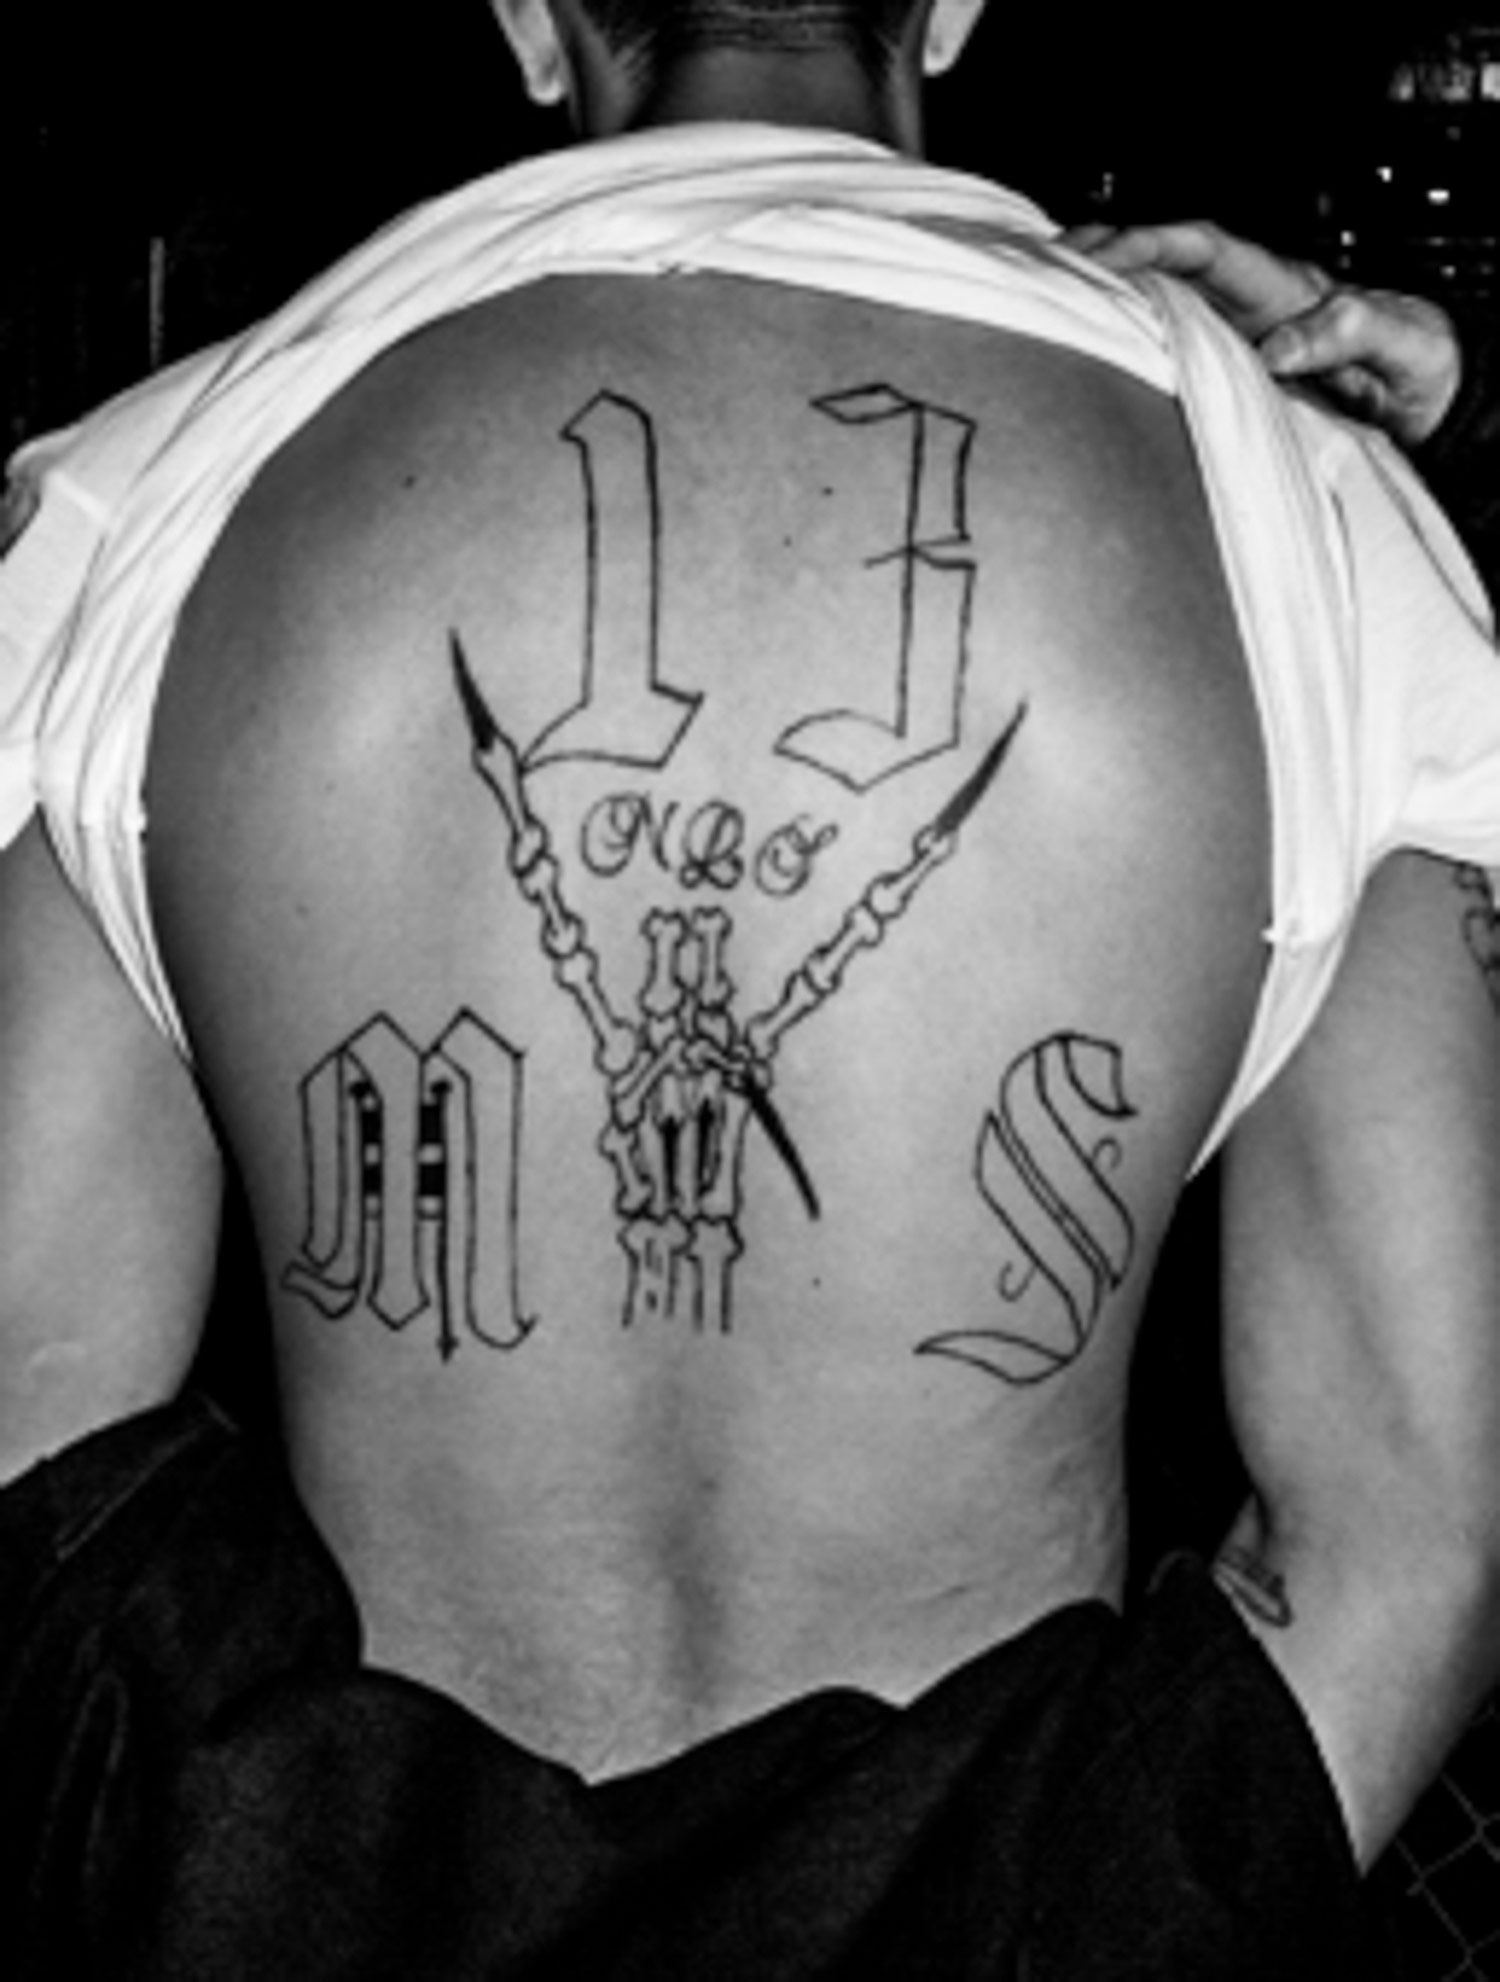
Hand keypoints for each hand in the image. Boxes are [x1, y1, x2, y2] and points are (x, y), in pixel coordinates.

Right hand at [1065, 219, 1462, 445]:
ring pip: (1156, 296)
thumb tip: (1276, 347)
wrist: (1427, 401)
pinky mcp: (1224, 365)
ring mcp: (1232, 331)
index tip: (1109, 255)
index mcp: (1285, 287)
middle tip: (1050, 260)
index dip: (1156, 244)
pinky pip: (1164, 338)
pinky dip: (1121, 332)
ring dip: (1102, 290)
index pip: (1209, 248)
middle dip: (1108, 252)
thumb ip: (1348, 333)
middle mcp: (1250, 301)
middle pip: (1167, 259)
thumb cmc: (1417, 368)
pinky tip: (1082, 342)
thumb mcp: (1401, 346)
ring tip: (1045, 291)